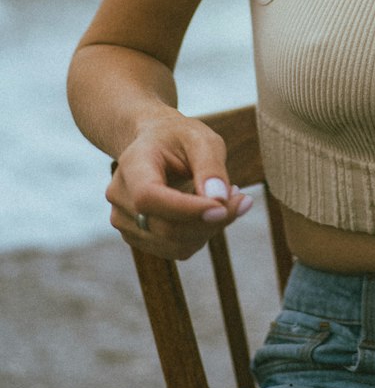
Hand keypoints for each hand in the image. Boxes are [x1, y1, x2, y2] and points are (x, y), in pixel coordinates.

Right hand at [106, 113, 252, 259]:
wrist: (155, 144)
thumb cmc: (179, 138)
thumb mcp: (201, 138)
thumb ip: (211, 166)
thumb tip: (218, 200)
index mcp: (132, 164)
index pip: (149, 197)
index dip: (186, 209)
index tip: (224, 206)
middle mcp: (120, 196)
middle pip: (166, 228)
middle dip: (211, 221)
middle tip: (242, 200)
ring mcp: (125, 221)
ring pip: (175, 244)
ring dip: (209, 228)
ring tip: (226, 199)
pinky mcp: (138, 237)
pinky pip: (177, 248)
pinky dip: (200, 234)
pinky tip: (208, 211)